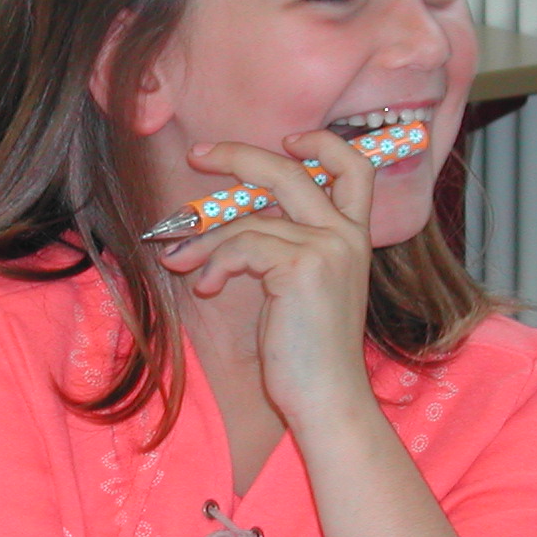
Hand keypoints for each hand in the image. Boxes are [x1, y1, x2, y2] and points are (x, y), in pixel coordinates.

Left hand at [158, 130, 374, 424]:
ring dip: (205, 239)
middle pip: (290, 171)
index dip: (323, 144)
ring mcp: (327, 248)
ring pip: (250, 219)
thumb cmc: (308, 352)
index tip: (288, 139)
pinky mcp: (301, 266)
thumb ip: (287, 247)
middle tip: (198, 155)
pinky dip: (214, 264)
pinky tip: (206, 288)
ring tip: (180, 261)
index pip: (355, 169)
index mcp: (355, 237)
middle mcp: (347, 236)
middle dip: (239, 156)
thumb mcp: (303, 287)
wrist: (327, 397)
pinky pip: (241, 246)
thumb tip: (234, 221)